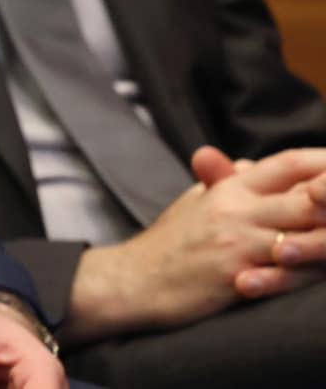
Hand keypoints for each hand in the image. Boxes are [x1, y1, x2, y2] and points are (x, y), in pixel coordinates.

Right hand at [62, 145, 325, 340]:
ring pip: (307, 232)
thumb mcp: (195, 202)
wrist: (135, 281)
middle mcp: (237, 208)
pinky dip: (315, 269)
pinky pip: (291, 272)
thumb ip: (225, 182)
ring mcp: (240, 242)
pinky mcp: (239, 274)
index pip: (287, 163)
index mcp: (229, 187)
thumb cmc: (169, 244)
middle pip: (308, 193)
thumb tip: (249, 164)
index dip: (324, 162)